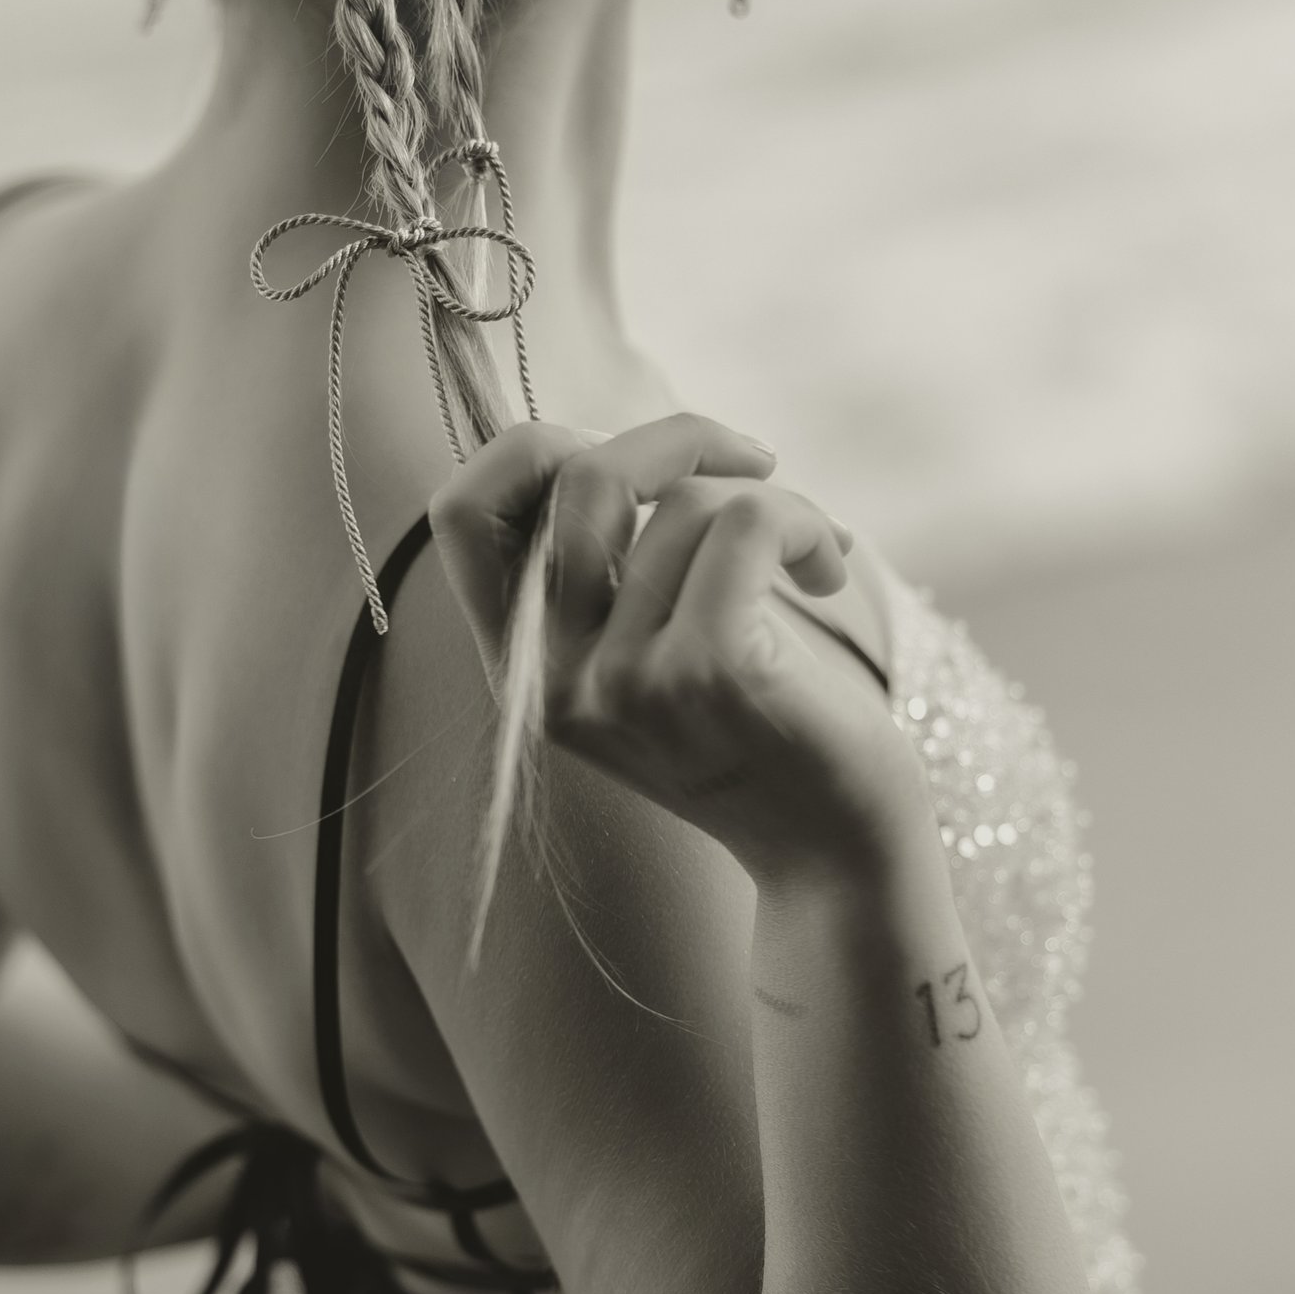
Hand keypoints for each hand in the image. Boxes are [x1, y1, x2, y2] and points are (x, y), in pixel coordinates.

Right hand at [431, 416, 925, 882]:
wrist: (834, 853)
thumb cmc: (759, 732)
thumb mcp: (651, 652)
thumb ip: (608, 570)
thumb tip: (612, 440)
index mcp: (525, 669)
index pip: (460, 514)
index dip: (533, 448)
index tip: (626, 462)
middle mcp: (554, 681)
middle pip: (575, 475)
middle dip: (676, 440)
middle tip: (747, 465)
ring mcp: (623, 682)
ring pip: (682, 501)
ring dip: (772, 500)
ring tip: (811, 554)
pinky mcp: (707, 672)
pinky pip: (745, 521)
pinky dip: (804, 522)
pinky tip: (828, 569)